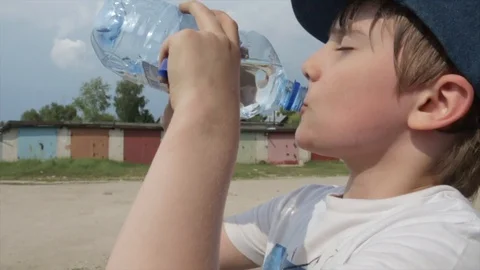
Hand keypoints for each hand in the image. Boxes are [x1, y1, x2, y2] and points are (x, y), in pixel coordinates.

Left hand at [159, 1, 240, 115]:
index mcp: (234, 53)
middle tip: (184, 7)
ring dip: (174, 48)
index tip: (212, 15)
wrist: (207, 110)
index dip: (218, 18)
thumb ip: (212, 70)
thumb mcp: (221, 84)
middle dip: (195, 7)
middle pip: (208, 14)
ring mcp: (202, 37)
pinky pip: (169, 46)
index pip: (229, 26)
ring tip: (169, 66)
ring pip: (183, 36)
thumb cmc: (215, 107)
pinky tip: (168, 75)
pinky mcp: (184, 38)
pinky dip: (166, 58)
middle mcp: (220, 40)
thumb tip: (194, 72)